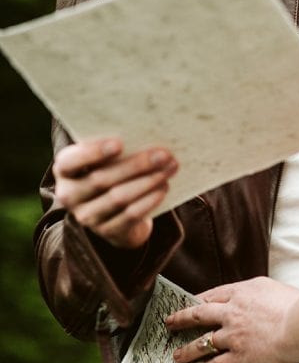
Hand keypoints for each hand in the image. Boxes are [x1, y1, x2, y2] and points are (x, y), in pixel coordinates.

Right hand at [53, 138, 177, 247]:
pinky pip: (130, 215)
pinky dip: (149, 200)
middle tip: (163, 154)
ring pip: (118, 198)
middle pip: (101, 180)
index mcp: (65, 170)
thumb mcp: (104, 158)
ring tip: (169, 168)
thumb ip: (113, 147)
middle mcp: (70, 195)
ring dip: (148, 181)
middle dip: (136, 165)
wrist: (114, 211)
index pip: (69, 162)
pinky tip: (164, 188)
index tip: (119, 143)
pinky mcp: (108, 231)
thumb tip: (146, 131)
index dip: (92, 153)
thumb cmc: (110, 170)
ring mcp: (88, 217)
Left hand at [165, 277, 298, 362]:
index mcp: (240, 293)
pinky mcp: (240, 357)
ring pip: (203, 342)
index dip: (197, 300)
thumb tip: (253, 296)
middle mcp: (231, 313)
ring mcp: (233, 336)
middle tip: (169, 323)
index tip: (188, 303)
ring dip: (187, 350)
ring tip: (176, 356)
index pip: (212, 295)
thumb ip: (257, 292)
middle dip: (181, 319)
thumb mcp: (272, 287)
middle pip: (199, 315)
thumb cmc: (294, 304)